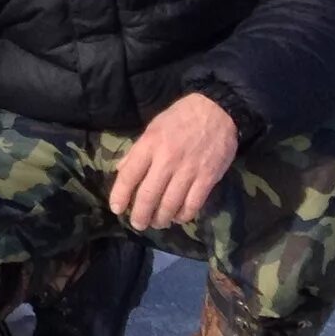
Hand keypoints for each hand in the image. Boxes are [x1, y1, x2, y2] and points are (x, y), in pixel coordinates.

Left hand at [108, 92, 240, 231]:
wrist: (217, 111)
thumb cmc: (180, 118)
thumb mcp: (153, 128)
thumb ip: (137, 151)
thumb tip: (121, 170)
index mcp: (150, 144)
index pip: (129, 175)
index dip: (121, 195)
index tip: (116, 209)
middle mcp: (167, 159)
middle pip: (149, 195)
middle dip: (141, 214)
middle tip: (138, 224)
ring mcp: (188, 170)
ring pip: (171, 204)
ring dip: (162, 218)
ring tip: (157, 223)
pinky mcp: (208, 178)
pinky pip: (193, 204)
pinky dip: (184, 215)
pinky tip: (178, 217)